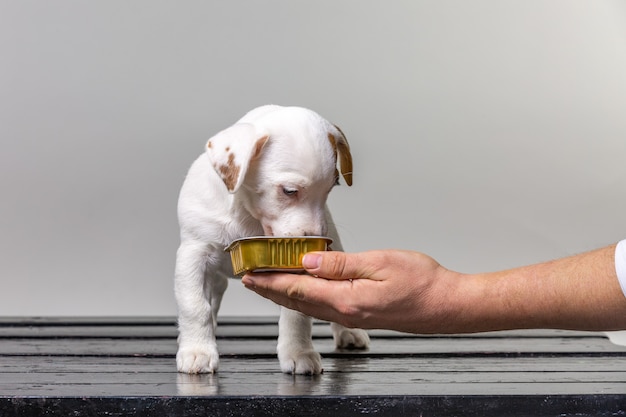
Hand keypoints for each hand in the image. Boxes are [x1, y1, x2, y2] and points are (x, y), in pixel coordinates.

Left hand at [242, 249, 460, 332]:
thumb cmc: (421, 282)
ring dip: (284, 294)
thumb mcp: (379, 263)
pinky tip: (300, 292)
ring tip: (266, 284)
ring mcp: (352, 316)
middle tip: (248, 278)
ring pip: (308, 306)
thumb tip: (307, 261)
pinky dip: (304, 298)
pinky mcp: (359, 315)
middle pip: (297, 301)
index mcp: (346, 299)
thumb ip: (340, 264)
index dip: (271, 281)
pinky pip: (322, 307)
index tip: (251, 273)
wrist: (446, 305)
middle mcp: (344, 312)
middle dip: (270, 289)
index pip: (298, 289)